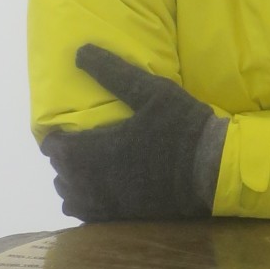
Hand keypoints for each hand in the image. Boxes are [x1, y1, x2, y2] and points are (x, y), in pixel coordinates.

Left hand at [41, 47, 225, 221]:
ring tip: (83, 168)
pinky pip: (88, 216)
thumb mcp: (152, 92)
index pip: (56, 148)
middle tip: (75, 144)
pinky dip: (84, 203)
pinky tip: (97, 191)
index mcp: (98, 150)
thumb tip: (81, 51)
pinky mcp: (124, 217)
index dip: (55, 138)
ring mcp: (110, 202)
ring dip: (71, 182)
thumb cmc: (183, 128)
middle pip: (60, 174)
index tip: (65, 130)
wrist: (214, 170)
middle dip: (63, 158)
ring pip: (70, 198)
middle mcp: (97, 180)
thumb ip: (114, 73)